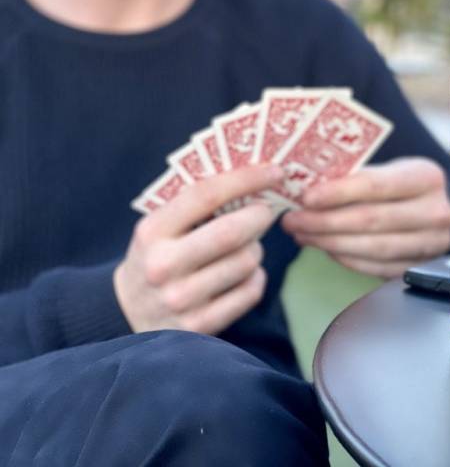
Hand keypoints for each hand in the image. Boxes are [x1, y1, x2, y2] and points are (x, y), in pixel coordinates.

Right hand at [114, 165, 283, 334]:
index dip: (246, 179)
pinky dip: (256, 277)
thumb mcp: (160, 226)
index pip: (205, 194)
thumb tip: (255, 179)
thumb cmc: (158, 255)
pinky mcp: (199, 326)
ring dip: (257, 249)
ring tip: (248, 246)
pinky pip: (250, 292)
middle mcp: (163, 266)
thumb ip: (197, 205)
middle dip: (260, 216)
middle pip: (232, 232)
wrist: (127, 312)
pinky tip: (244, 274)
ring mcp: (181, 299)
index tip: (275, 171)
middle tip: (266, 211)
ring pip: (246, 262)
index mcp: (152, 231)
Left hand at [281, 157, 449, 277]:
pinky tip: (326, 249)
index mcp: (426, 177)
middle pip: (370, 219)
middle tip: (292, 220)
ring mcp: (432, 244)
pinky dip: (347, 259)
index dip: (337, 192)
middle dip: (324, 221)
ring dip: (330, 243)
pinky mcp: (422, 267)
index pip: (375, 185)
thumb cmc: (404, 186)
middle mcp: (435, 212)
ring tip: (302, 234)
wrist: (441, 212)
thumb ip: (357, 177)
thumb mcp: (390, 170)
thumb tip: (307, 187)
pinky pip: (377, 268)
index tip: (306, 198)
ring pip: (372, 247)